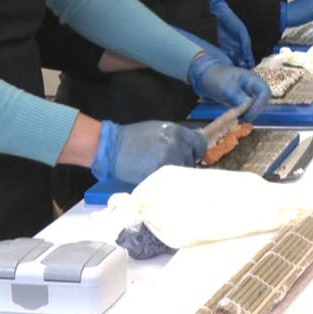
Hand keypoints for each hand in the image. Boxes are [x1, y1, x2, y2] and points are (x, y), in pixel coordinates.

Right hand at [91, 120, 208, 183]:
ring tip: (161, 174)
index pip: (200, 144)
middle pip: (190, 160)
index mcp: (176, 131)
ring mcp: (168, 157)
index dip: (196, 153)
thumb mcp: (159, 130)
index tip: (191, 158)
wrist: (112, 147)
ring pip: (181, 172)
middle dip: (182, 165)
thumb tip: (189, 149)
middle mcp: (175, 142)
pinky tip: (156, 180)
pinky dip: (165, 183)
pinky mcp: (158, 170)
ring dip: (174, 176)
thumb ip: (176, 138)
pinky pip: (169, 181)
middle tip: (169, 167)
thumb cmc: (133, 138)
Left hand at [187, 51, 272, 121]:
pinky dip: (244, 115)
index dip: (260, 104)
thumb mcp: (226, 87)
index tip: (249, 114)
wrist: (208, 77)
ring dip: (250, 114)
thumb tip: (247, 106)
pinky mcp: (244, 101)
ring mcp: (249, 95)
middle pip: (263, 101)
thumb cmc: (217, 78)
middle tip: (243, 118)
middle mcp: (254, 88)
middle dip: (255, 111)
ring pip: (257, 107)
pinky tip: (236, 118)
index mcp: (252, 80)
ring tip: (238, 119)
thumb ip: (237, 95)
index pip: (265, 92)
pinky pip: (249, 110)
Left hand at [209, 0, 254, 67]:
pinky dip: (223, 62)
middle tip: (240, 72)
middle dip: (240, 67)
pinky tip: (225, 65)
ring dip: (232, 66)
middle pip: (239, 61)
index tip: (250, 70)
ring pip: (230, 61)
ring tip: (233, 70)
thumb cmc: (231, 21)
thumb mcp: (242, 31)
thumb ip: (245, 43)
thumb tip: (247, 57)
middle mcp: (235, 49)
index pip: (247, 57)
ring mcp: (226, 49)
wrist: (217, 14)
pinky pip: (221, 57)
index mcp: (242, 45)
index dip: (249, 64)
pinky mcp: (217, 49)